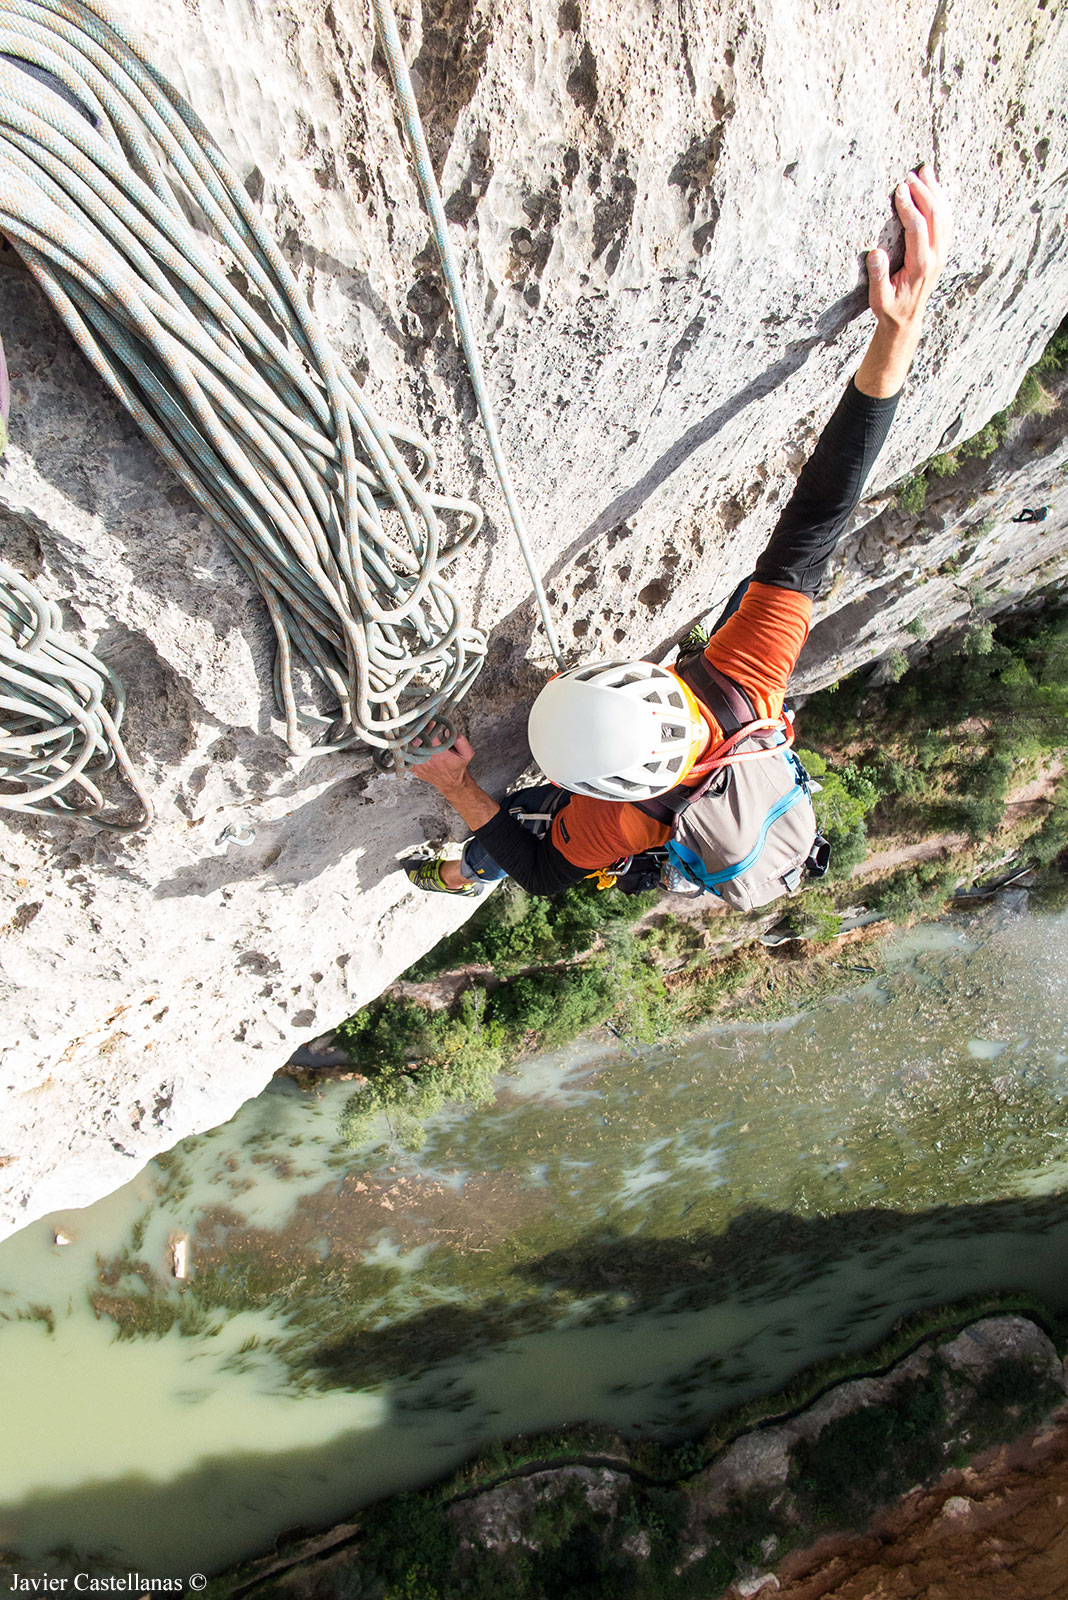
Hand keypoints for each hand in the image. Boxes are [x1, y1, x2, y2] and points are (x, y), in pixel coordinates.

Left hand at [410, 731, 474, 794]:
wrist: (451, 783)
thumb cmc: (457, 766)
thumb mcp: (467, 753)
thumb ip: (460, 740)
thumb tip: (446, 731)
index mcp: (439, 756)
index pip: (428, 738)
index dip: (428, 728)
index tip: (431, 722)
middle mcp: (427, 761)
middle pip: (415, 742)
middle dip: (417, 732)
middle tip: (421, 725)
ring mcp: (419, 766)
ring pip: (408, 749)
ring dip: (410, 740)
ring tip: (414, 732)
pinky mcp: (414, 769)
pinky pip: (406, 757)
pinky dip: (406, 749)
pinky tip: (410, 743)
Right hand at [866, 165, 951, 334]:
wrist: (908, 320)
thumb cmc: (890, 309)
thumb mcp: (878, 299)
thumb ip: (878, 277)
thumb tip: (875, 253)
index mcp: (920, 266)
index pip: (917, 229)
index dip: (909, 207)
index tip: (898, 190)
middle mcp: (935, 257)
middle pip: (935, 216)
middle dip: (923, 192)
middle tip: (910, 175)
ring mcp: (941, 253)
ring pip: (944, 216)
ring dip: (935, 192)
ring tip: (925, 171)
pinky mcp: (941, 251)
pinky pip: (946, 221)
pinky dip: (941, 202)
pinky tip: (934, 188)